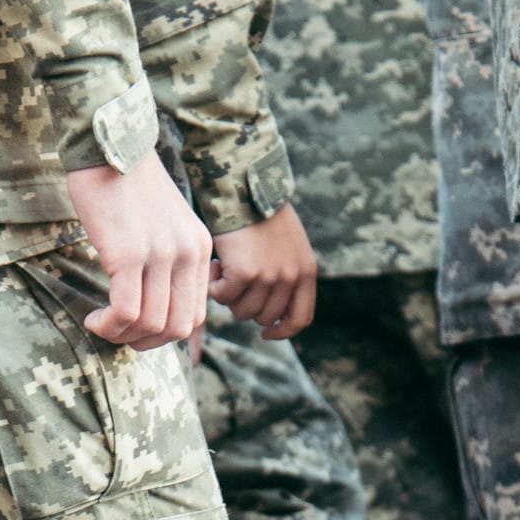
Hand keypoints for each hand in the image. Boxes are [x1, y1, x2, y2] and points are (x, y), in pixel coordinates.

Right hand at [66, 151, 214, 349]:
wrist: (109, 145)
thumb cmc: (128, 184)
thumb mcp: (164, 222)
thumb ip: (170, 257)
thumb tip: (155, 299)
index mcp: (199, 248)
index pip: (195, 315)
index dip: (165, 334)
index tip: (138, 329)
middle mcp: (186, 253)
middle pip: (177, 327)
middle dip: (146, 343)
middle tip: (119, 333)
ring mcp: (159, 255)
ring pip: (151, 324)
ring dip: (123, 335)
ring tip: (101, 324)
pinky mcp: (128, 254)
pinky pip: (125, 311)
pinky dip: (108, 325)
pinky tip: (93, 318)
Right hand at [208, 205, 316, 338]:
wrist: (242, 186)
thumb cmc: (259, 214)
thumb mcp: (288, 246)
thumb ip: (286, 276)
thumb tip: (269, 317)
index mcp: (306, 271)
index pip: (300, 318)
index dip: (283, 332)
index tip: (266, 333)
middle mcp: (291, 276)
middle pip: (265, 317)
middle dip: (246, 305)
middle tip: (234, 281)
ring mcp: (269, 277)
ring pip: (242, 311)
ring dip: (228, 295)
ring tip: (224, 269)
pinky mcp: (244, 273)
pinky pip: (223, 297)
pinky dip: (213, 285)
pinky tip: (213, 265)